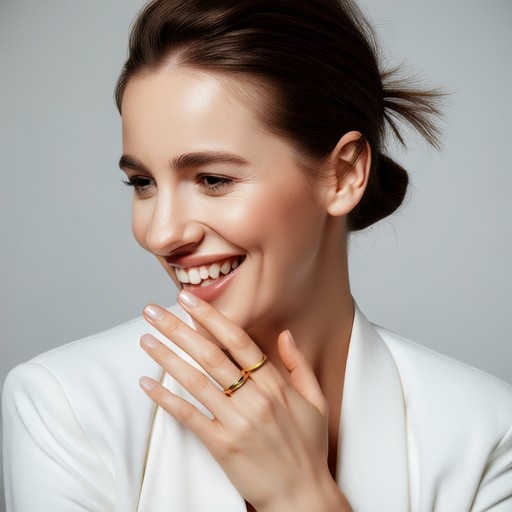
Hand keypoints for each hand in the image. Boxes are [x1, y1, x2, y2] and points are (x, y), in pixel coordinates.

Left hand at [139, 290, 350, 511]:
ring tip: (145, 339)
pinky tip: (147, 384)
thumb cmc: (309, 447)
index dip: (211, 318)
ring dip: (168, 358)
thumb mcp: (316, 401)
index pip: (237, 341)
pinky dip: (166, 400)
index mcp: (275, 384)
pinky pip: (190, 417)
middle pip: (210, 355)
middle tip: (153, 311)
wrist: (303, 497)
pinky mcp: (222, 446)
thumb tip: (285, 334)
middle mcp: (254, 399)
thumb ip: (299, 365)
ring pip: (196, 381)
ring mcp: (237, 422)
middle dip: (178, 329)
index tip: (188, 300)